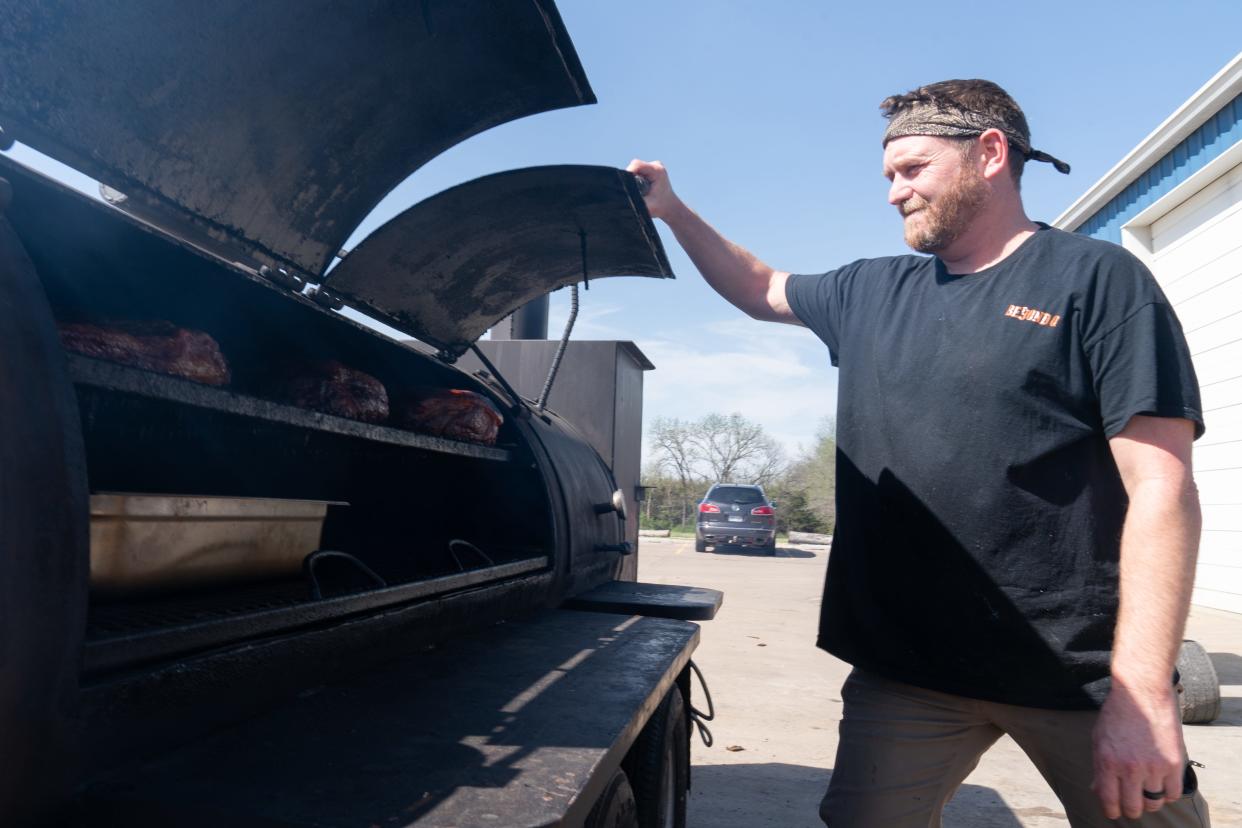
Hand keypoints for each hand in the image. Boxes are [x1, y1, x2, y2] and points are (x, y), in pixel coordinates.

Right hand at [626, 158, 679, 220]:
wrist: (670, 207)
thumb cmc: (660, 208)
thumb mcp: (646, 207)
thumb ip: (635, 201)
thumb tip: (623, 199)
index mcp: (657, 171)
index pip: (637, 165)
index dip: (627, 172)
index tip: (623, 184)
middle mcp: (656, 165)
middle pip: (635, 166)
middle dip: (629, 177)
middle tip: (630, 190)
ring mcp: (654, 166)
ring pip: (636, 168)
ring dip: (632, 178)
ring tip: (636, 190)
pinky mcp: (651, 169)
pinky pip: (638, 170)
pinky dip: (636, 178)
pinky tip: (639, 187)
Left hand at [1092, 680, 1185, 819]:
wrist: (1142, 692)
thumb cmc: (1117, 714)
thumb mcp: (1098, 739)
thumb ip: (1099, 767)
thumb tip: (1098, 791)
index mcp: (1107, 762)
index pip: (1109, 801)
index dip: (1112, 811)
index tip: (1114, 812)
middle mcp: (1129, 768)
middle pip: (1133, 807)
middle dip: (1131, 809)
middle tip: (1132, 804)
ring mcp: (1153, 766)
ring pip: (1154, 803)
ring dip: (1150, 801)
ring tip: (1147, 792)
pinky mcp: (1173, 762)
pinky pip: (1173, 793)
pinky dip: (1168, 794)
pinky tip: (1162, 784)